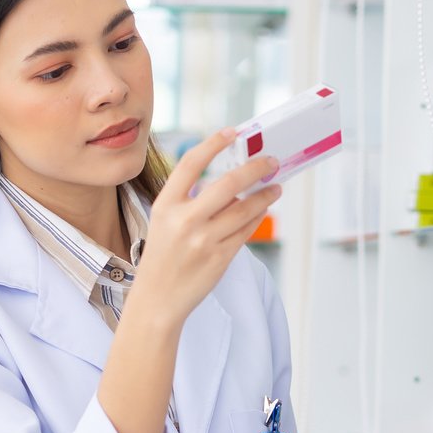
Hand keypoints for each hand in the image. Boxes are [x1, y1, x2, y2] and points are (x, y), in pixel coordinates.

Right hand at [132, 129, 280, 331]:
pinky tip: (263, 209)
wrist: (157, 300)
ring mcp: (203, 241)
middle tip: (270, 161)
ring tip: (275, 187)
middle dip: (255, 169)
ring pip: (245, 209)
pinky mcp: (220, 259)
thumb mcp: (164, 222)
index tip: (233, 132)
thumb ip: (190, 201)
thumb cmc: (162, 257)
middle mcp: (184, 221)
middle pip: (227, 184)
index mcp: (165, 206)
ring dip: (264, 195)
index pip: (191, 164)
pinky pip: (246, 231)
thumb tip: (232, 181)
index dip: (213, 143)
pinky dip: (257, 217)